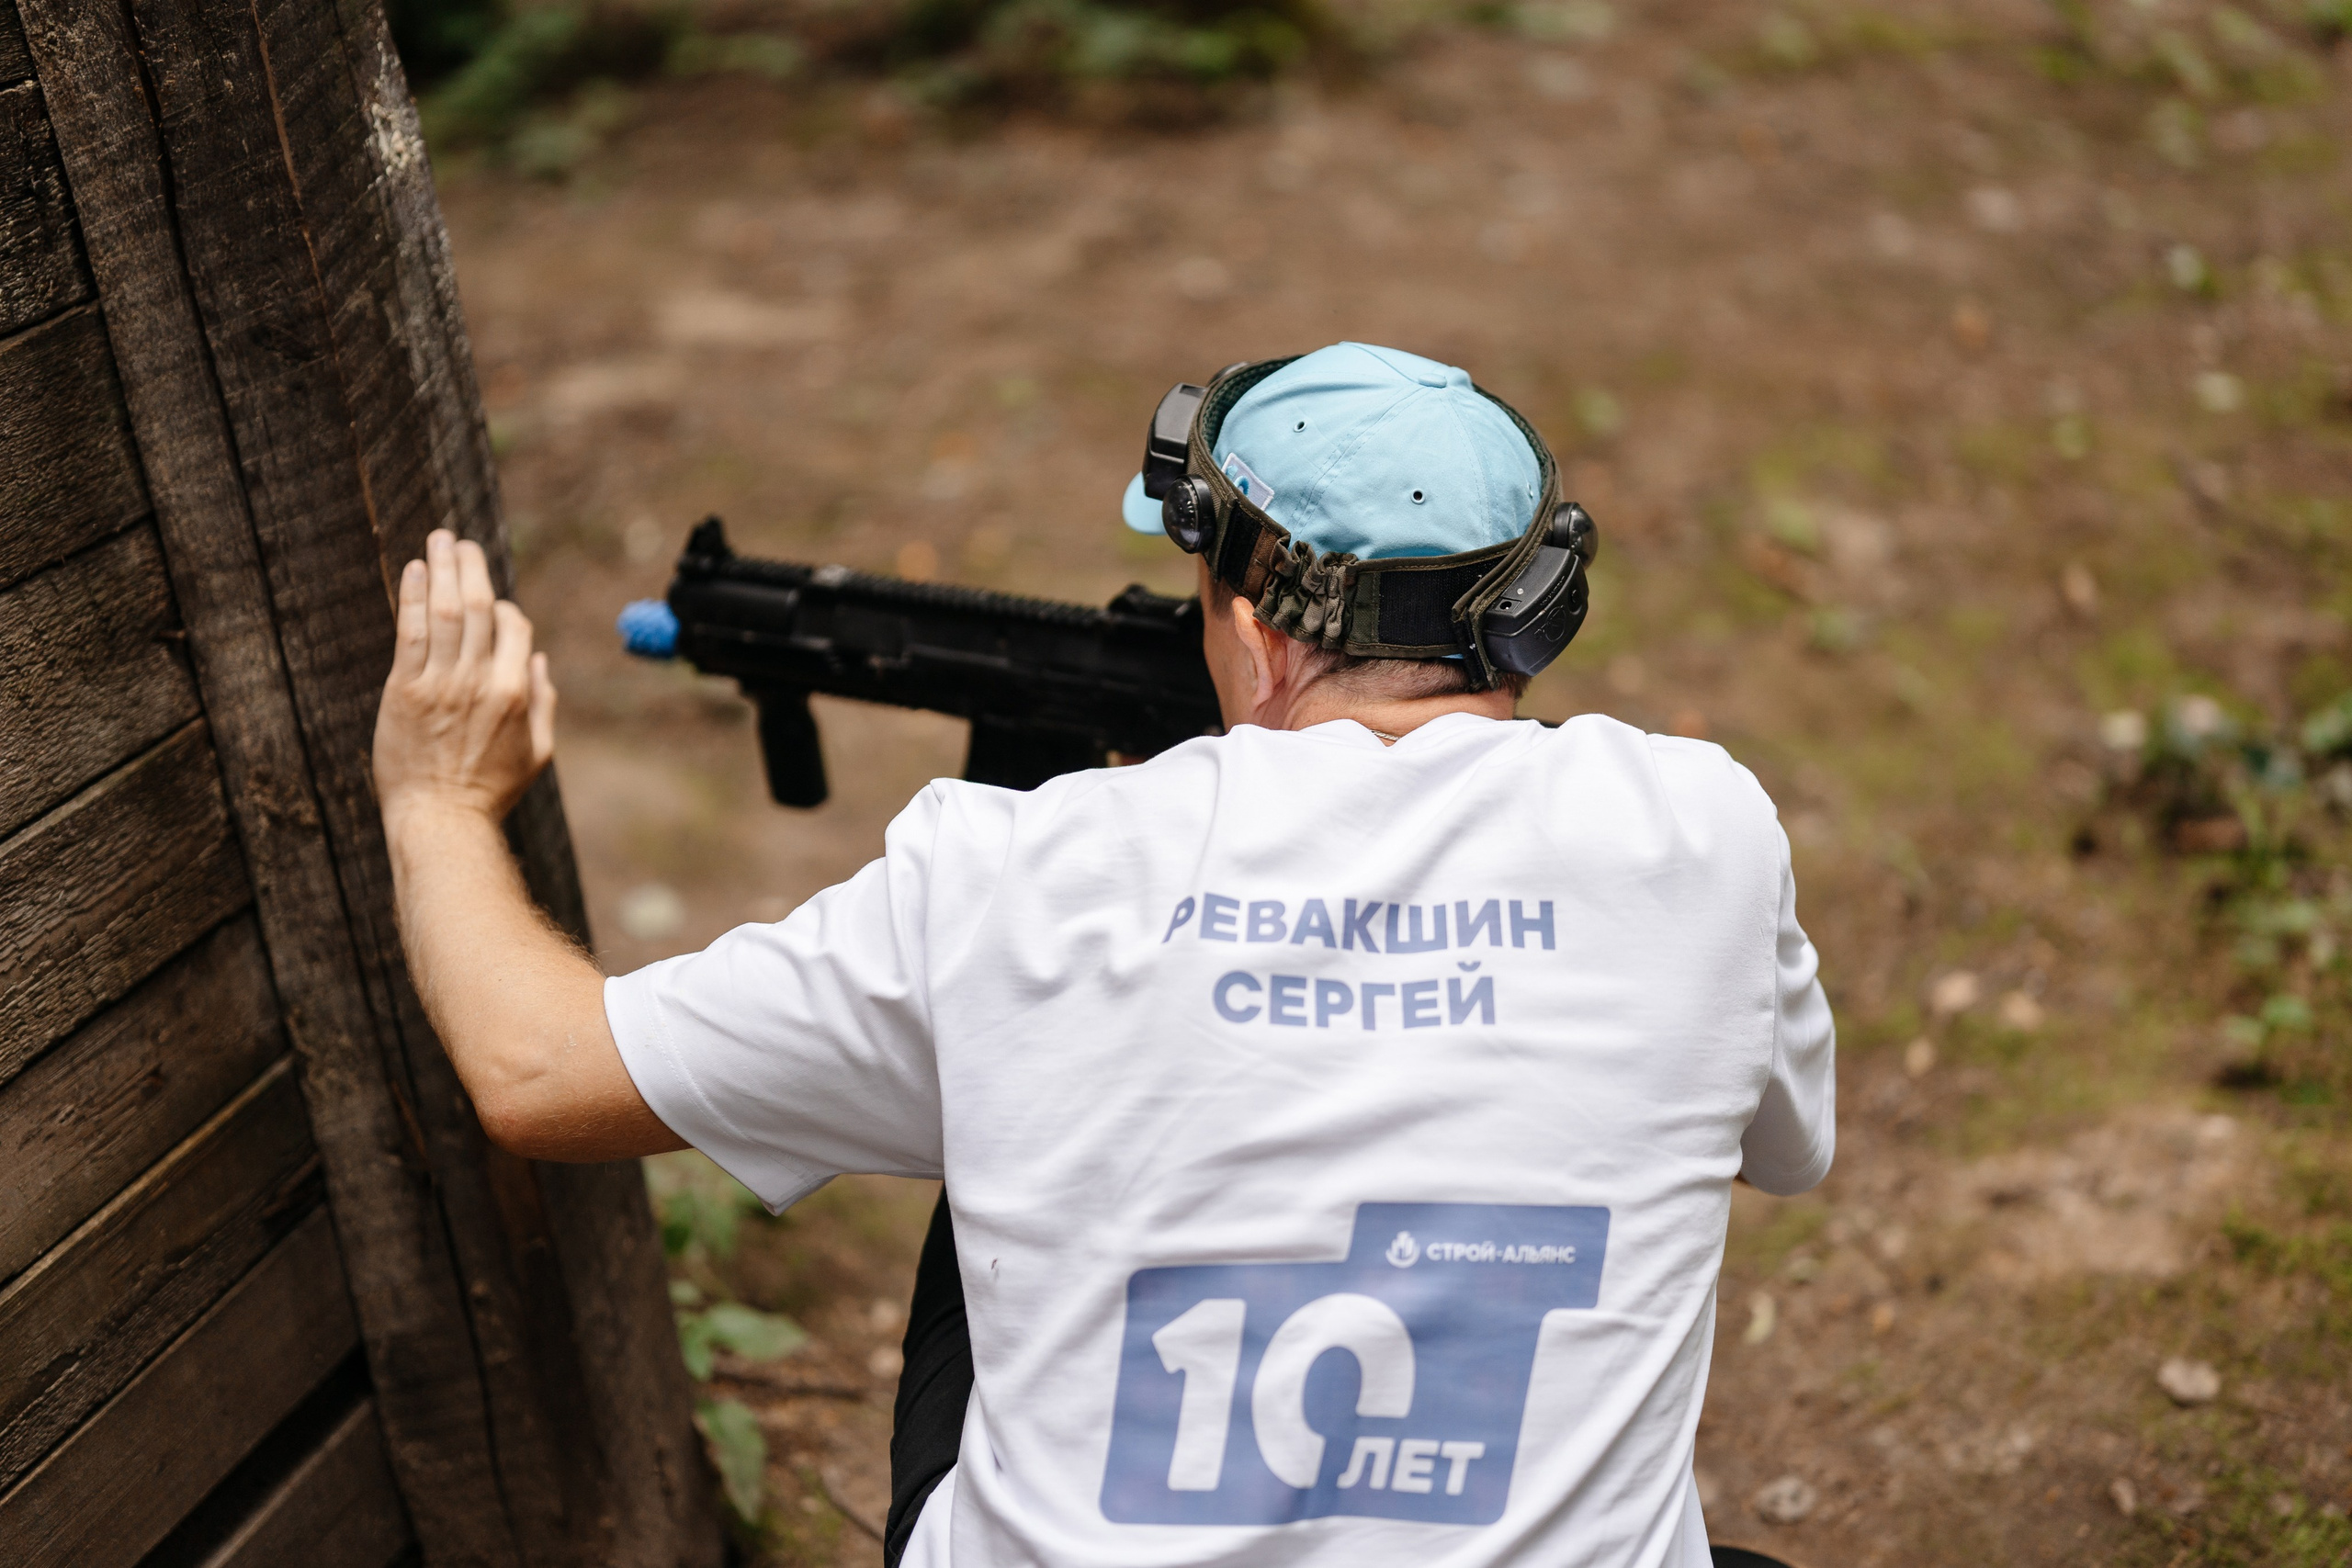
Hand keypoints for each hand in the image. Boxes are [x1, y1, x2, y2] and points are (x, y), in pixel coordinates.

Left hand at [373, 530, 554, 827]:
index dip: (506, 609)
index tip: (492, 604)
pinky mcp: (404, 691)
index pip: (515, 628)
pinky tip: (412, 572)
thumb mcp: (538, 753)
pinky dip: (412, 598)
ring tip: (438, 540)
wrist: (440, 820)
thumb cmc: (490, 792)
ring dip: (441, 569)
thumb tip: (540, 661)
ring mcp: (440, 684)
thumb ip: (543, 703)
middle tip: (459, 541)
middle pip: (479, 607)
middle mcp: (480, 681)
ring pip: (445, 612)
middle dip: (470, 567)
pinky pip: (409, 634)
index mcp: (516, 692)